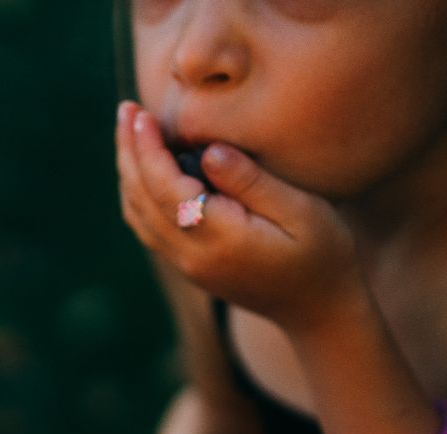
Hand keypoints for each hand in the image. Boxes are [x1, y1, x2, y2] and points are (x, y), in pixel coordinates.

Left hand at [116, 102, 362, 331]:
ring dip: (128, 172)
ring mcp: (186, 264)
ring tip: (128, 132)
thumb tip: (208, 151)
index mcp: (217, 238)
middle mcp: (191, 255)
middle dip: (129, 153)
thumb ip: (252, 182)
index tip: (139, 114)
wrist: (319, 310)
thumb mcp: (301, 210)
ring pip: (138, 215)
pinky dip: (138, 194)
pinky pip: (149, 228)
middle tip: (125, 110)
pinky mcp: (189, 266)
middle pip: (141, 200)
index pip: (165, 188)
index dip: (147, 149)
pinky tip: (143, 169)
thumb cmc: (321, 253)